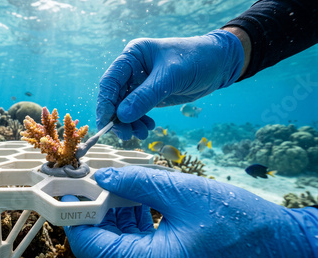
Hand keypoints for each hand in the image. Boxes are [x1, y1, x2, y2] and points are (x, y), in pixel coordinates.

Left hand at [63, 166, 316, 257]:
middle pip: (99, 243)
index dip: (74, 212)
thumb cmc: (242, 227)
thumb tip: (103, 175)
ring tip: (114, 181)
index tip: (67, 186)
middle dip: (92, 207)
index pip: (89, 244)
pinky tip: (133, 195)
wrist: (283, 253)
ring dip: (110, 211)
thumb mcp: (183, 194)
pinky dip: (129, 219)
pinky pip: (134, 245)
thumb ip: (137, 182)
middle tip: (91, 177)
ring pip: (115, 243)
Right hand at [97, 29, 243, 139]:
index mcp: (132, 56)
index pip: (110, 81)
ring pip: (124, 107)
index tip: (105, 123)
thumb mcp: (171, 77)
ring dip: (129, 123)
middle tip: (125, 135)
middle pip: (114, 97)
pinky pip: (136, 112)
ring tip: (141, 134)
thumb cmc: (196, 60)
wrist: (219, 64)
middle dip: (118, 118)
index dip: (105, 103)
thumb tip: (122, 116)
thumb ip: (146, 96)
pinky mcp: (149, 95)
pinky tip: (149, 127)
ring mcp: (140, 83)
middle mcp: (132, 69)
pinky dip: (139, 122)